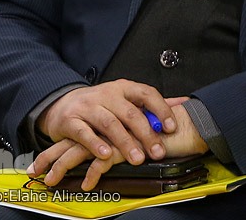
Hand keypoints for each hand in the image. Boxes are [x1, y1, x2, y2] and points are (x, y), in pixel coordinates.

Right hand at [36, 80, 176, 167]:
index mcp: (124, 87)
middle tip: (158, 152)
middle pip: (130, 113)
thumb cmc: (100, 104)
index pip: (147, 93)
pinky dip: (95, 144)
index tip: (172, 127)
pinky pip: (84, 133)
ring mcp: (88, 107)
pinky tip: (106, 155)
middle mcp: (107, 94)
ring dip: (125, 142)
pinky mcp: (70, 121)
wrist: (61, 104)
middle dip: (146, 134)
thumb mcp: (125, 99)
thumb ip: (151, 103)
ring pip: (109, 124)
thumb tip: (184, 102)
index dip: (161, 109)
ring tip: (137, 159)